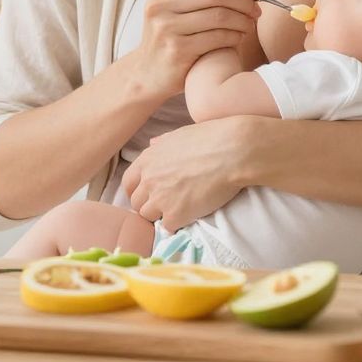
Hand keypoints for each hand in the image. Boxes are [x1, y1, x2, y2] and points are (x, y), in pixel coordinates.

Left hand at [121, 117, 259, 231]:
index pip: (128, 183)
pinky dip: (177, 223)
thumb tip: (152, 144)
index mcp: (147, 159)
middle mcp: (149, 180)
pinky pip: (168, 226)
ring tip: (179, 210)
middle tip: (167, 204)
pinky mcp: (175, 215)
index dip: (137, 191)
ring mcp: (160, 199)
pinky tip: (190, 215)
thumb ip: (162, 143)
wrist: (233, 152)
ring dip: (161, 215)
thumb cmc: (211, 138)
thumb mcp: (180, 134)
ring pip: (148, 217)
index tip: (147, 195)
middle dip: (149, 205)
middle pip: (137, 203)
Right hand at [127, 0, 260, 103]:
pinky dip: (235, 35)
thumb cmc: (171, 34)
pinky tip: (238, 37)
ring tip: (249, 23)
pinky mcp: (178, 50)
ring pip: (220, 15)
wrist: (149, 72)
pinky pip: (218, 37)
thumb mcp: (173, 4)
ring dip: (243, 19)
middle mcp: (159, 4)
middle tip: (255, 8)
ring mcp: (166, 27)